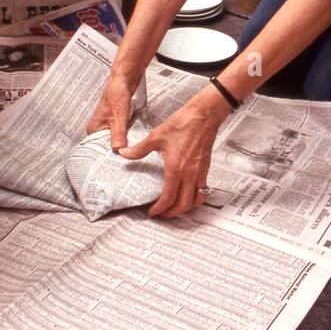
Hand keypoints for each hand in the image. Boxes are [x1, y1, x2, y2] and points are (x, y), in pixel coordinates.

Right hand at [84, 73, 136, 152]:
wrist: (125, 79)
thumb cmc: (117, 92)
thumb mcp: (119, 115)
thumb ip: (118, 133)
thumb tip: (117, 150)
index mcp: (94, 128)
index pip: (98, 149)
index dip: (108, 156)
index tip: (118, 162)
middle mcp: (99, 128)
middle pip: (108, 146)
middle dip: (118, 150)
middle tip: (127, 157)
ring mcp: (108, 125)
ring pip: (116, 141)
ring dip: (124, 144)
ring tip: (131, 149)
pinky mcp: (116, 123)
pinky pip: (122, 135)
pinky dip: (127, 137)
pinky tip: (133, 139)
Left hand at [116, 87, 227, 217]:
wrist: (204, 115)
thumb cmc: (183, 124)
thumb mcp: (156, 136)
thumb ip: (139, 149)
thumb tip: (124, 153)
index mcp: (176, 169)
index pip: (168, 198)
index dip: (160, 209)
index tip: (152, 212)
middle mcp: (190, 174)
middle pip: (183, 205)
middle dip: (171, 213)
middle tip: (162, 214)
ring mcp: (200, 172)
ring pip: (195, 200)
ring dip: (185, 208)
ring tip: (175, 207)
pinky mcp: (205, 168)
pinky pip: (202, 190)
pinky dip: (195, 198)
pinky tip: (187, 194)